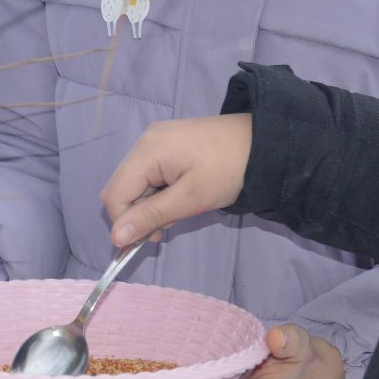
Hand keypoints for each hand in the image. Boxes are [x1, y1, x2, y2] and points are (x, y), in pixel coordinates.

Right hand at [100, 114, 251, 247]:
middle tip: (171, 223)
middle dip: (140, 213)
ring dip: (152, 204)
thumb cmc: (229, 170)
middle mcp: (145, 142)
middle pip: (123, 188)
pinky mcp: (168, 145)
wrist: (265, 144)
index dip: (125, 222)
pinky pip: (151, 174)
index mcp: (147, 151)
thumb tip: (116, 237)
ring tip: (182, 207)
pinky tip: (182, 195)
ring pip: (137, 184)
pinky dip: (160, 192)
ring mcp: (156, 141)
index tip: (153, 237)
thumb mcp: (190, 198)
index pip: (114, 195)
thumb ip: (151, 216)